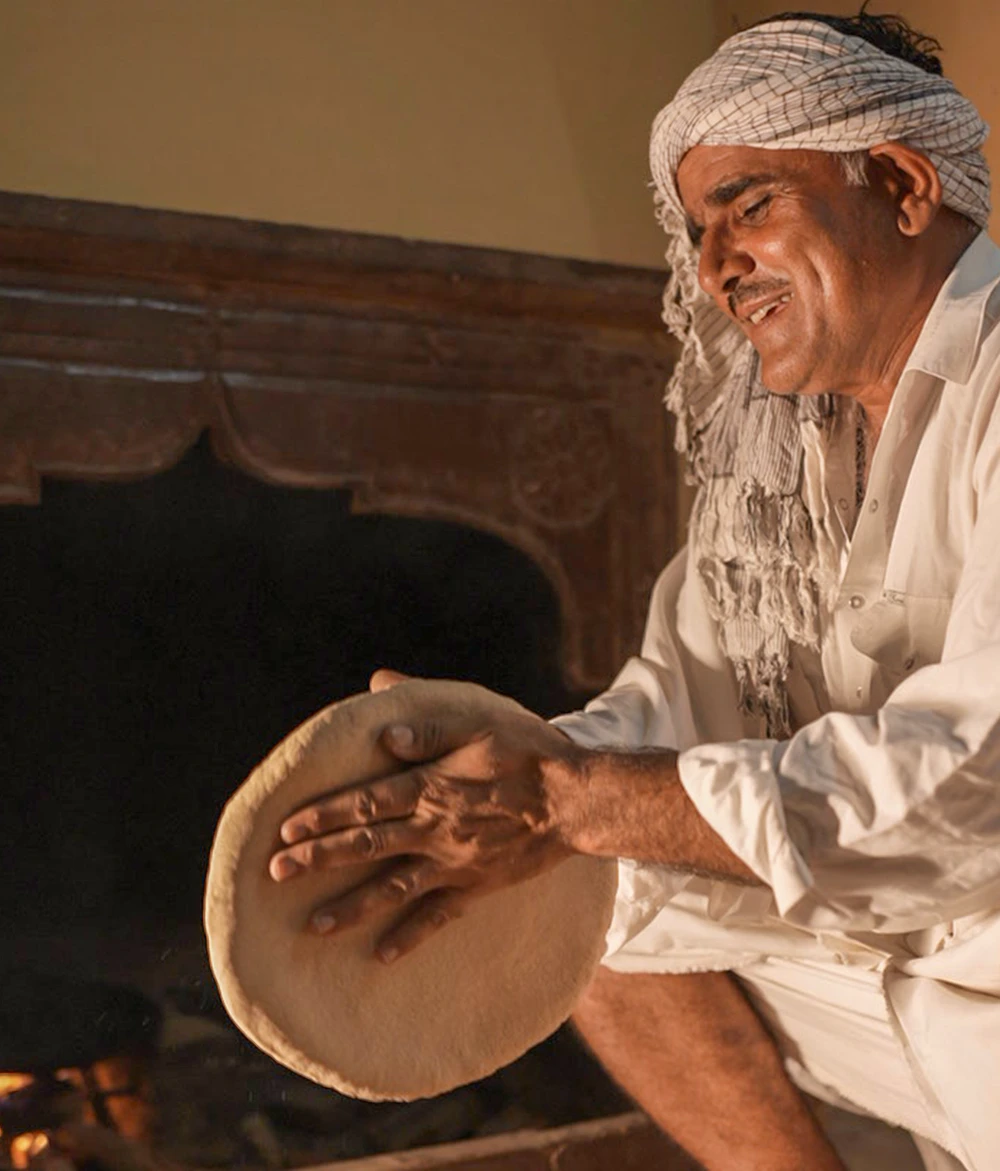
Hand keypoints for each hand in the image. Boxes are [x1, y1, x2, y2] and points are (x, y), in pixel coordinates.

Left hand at [268, 670, 584, 962]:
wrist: (576, 800)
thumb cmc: (527, 752)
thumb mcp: (479, 723)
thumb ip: (429, 724)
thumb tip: (383, 727)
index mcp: (430, 786)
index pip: (365, 802)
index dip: (323, 815)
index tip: (286, 828)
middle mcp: (433, 829)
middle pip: (365, 846)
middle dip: (316, 859)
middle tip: (274, 872)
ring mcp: (453, 863)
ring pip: (391, 889)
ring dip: (349, 907)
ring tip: (311, 925)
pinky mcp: (475, 886)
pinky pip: (437, 917)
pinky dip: (408, 937)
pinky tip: (380, 954)